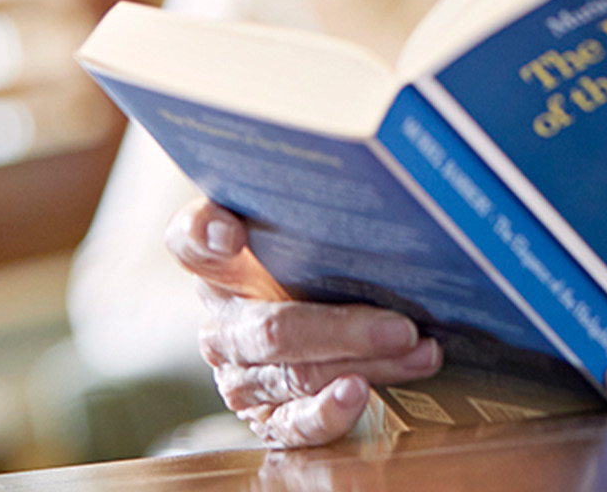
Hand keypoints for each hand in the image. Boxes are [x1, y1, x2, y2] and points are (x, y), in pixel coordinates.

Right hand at [166, 198, 442, 448]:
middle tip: (400, 325)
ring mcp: (242, 379)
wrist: (323, 337)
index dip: (205, 236)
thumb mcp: (312, 237)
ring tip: (416, 352)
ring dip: (364, 365)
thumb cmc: (318, 272)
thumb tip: (362, 181)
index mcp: (220, 268)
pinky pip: (292, 424)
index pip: (191, 240)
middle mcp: (222, 326)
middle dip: (340, 329)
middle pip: (271, 330)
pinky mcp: (268, 419)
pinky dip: (328, 413)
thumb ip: (310, 213)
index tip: (232, 235)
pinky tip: (360, 394)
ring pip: (297, 376)